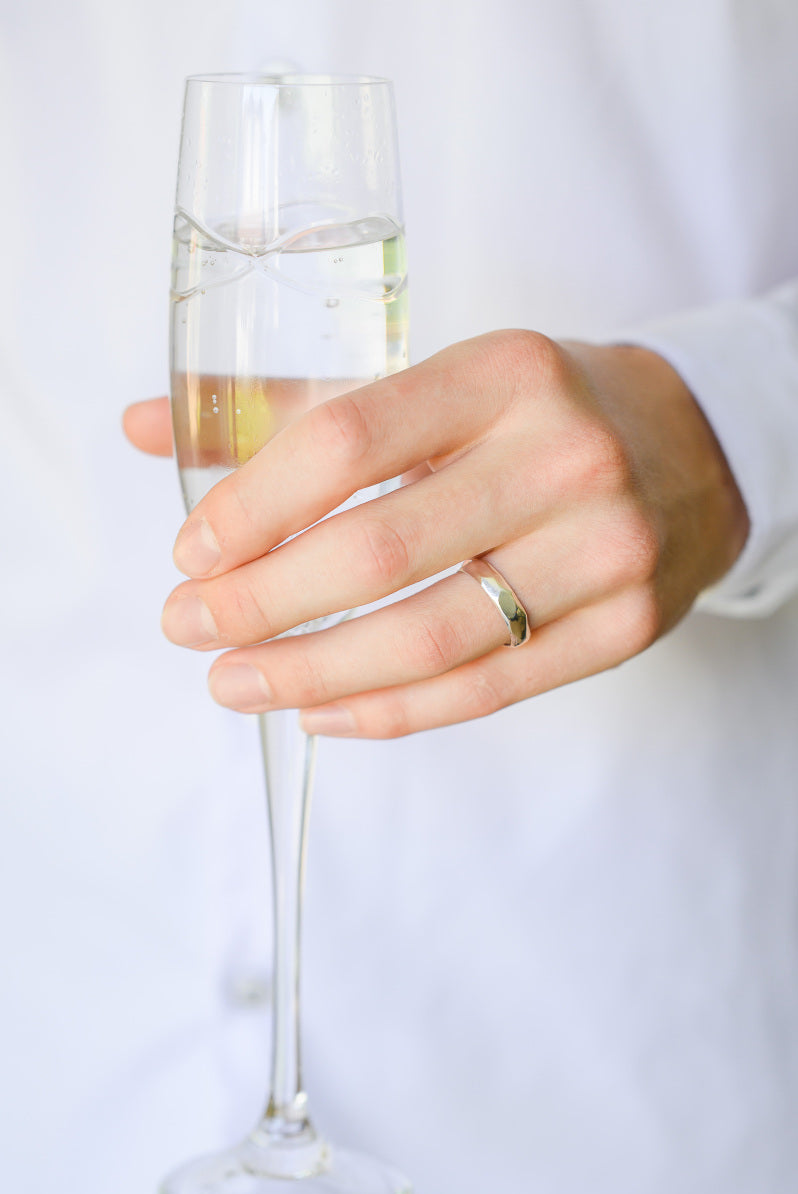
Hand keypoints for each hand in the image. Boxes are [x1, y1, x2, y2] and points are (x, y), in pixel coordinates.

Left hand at [125, 331, 748, 737]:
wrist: (691, 451)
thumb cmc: (537, 415)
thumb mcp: (437, 382)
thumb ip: (291, 407)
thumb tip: (142, 428)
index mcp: (503, 371)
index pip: (345, 439)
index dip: (251, 507)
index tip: (192, 553)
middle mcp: (563, 456)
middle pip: (376, 550)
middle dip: (260, 603)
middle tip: (188, 627)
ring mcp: (603, 549)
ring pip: (428, 637)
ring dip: (310, 671)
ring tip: (234, 684)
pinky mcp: (623, 628)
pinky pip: (485, 689)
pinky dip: (388, 711)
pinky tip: (320, 711)